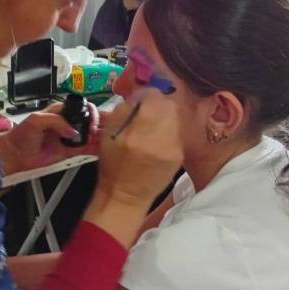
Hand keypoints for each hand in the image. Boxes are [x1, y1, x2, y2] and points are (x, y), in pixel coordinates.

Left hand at [0, 101, 99, 174]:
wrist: (14, 154)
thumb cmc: (21, 134)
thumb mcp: (37, 120)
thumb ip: (57, 122)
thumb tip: (74, 132)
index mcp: (60, 111)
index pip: (81, 108)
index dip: (91, 113)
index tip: (94, 121)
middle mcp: (67, 123)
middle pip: (88, 121)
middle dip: (100, 124)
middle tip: (108, 129)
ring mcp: (68, 138)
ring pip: (89, 135)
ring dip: (100, 136)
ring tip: (109, 139)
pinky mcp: (68, 151)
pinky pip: (84, 149)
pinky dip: (95, 149)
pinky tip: (103, 149)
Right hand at [94, 90, 182, 208]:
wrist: (126, 195)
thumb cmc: (113, 164)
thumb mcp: (108, 133)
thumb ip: (124, 109)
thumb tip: (139, 94)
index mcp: (137, 130)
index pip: (152, 96)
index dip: (146, 94)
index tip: (141, 100)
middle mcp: (158, 137)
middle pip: (168, 105)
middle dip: (159, 104)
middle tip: (148, 111)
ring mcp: (173, 146)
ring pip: (176, 117)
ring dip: (166, 116)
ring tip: (154, 125)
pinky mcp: (180, 155)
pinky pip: (178, 131)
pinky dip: (170, 129)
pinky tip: (159, 138)